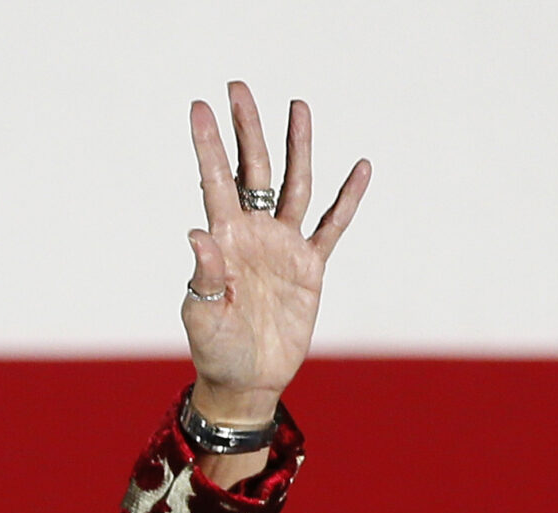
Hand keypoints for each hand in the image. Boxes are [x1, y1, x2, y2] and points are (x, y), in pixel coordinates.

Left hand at [182, 84, 369, 458]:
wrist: (246, 380)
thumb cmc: (214, 350)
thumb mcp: (203, 316)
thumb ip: (203, 277)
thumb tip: (197, 233)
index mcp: (223, 240)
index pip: (214, 181)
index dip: (208, 145)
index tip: (200, 107)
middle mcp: (253, 234)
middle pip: (254, 169)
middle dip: (248, 129)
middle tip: (239, 87)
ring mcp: (283, 246)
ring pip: (294, 184)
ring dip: (297, 147)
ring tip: (298, 106)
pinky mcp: (311, 267)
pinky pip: (333, 225)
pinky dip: (347, 198)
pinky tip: (360, 167)